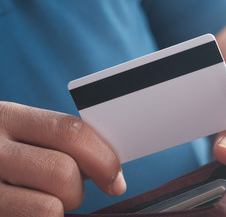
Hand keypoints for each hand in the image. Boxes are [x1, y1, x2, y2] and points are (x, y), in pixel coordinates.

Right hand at [0, 102, 125, 216]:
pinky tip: (29, 210)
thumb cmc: (1, 150)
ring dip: (59, 210)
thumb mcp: (19, 133)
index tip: (115, 178)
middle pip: (63, 173)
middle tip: (69, 192)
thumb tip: (106, 166)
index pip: (69, 132)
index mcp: (7, 117)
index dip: (103, 157)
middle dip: (78, 189)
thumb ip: (57, 142)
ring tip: (45, 201)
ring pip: (49, 208)